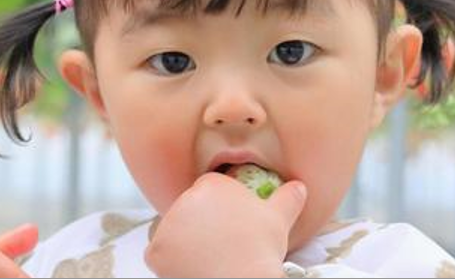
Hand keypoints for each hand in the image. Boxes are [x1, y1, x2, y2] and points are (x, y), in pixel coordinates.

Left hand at [145, 173, 307, 277]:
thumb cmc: (261, 249)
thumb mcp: (280, 218)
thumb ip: (288, 198)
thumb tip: (299, 188)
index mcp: (212, 185)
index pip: (210, 190)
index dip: (221, 208)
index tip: (231, 224)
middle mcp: (185, 199)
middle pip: (190, 210)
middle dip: (201, 225)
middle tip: (221, 244)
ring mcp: (168, 225)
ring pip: (174, 232)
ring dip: (186, 243)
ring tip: (209, 257)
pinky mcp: (156, 250)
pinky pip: (160, 254)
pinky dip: (172, 263)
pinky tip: (193, 268)